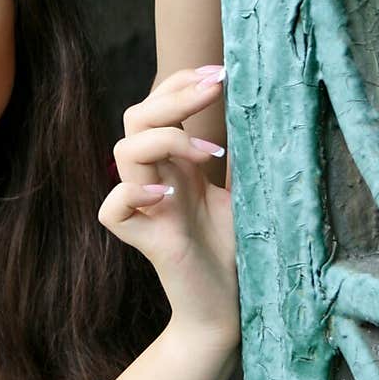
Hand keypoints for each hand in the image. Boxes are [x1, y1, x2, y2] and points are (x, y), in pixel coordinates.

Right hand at [98, 67, 238, 344]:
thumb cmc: (241, 249)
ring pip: (122, 151)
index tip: (221, 73)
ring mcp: (147, 207)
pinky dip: (134, 195)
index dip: (180, 82)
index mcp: (177, 163)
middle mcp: (158, 178)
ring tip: (211, 154)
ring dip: (166, 139)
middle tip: (219, 88)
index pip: (157, 104)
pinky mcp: (145, 240)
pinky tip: (171, 199)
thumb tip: (266, 103)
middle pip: (136, 118)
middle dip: (174, 96)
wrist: (235, 306)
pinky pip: (112, 209)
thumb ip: (245, 152)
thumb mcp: (248, 189)